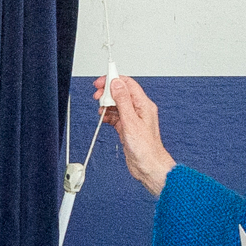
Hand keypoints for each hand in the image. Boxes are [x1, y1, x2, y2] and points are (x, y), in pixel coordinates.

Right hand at [98, 73, 173, 195]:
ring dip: (107, 104)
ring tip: (100, 108)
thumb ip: (123, 101)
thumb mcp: (131, 122)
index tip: (101, 81)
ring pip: (117, 104)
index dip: (114, 79)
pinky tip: (103, 118)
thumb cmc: (145, 148)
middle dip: (108, 92)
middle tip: (97, 95)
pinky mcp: (128, 127)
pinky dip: (108, 115)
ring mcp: (133, 119)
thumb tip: (116, 84)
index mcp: (144, 105)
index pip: (128, 84)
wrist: (148, 166)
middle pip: (121, 93)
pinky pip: (116, 116)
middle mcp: (139, 110)